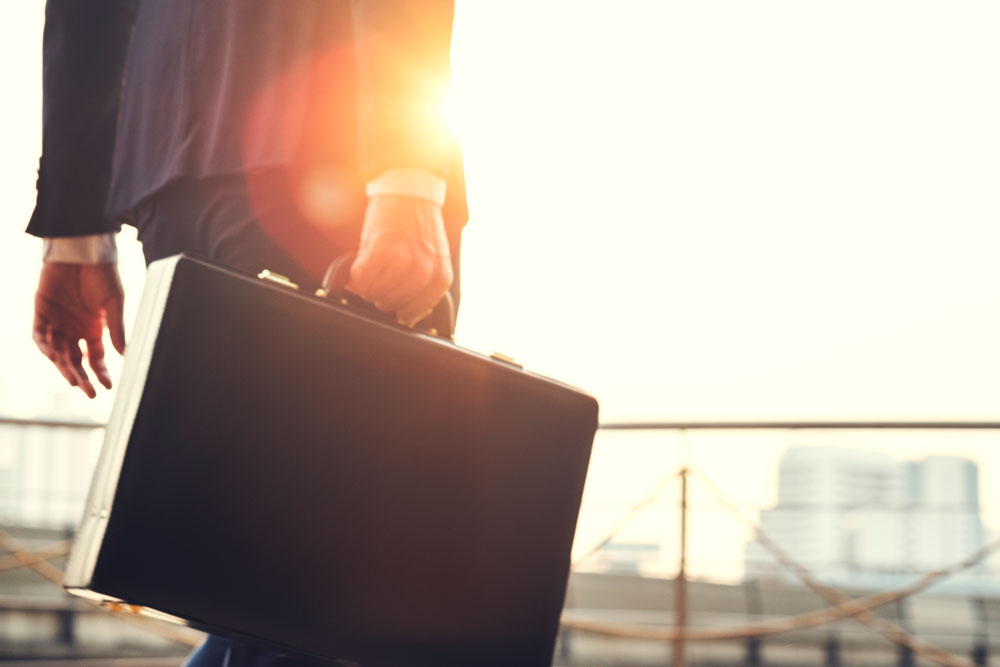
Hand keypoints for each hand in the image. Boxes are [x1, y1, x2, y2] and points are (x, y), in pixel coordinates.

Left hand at [33, 262, 125, 398]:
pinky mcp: (41, 312)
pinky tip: (54, 355)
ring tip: (73, 378)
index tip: (106, 386)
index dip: (100, 373)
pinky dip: (45, 346)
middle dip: (82, 377)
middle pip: (76, 360)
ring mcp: (57, 322)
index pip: (96, 358)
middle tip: (88, 392)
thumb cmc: (103, 274)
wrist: (82, 250)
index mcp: (94, 330)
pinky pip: (39, 335)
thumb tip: (123, 355)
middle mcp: (75, 330)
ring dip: (64, 366)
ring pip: (57, 352)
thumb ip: (116, 329)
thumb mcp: (114, 303)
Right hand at [347, 194, 452, 326]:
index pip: (413, 313)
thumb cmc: (419, 227)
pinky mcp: (380, 252)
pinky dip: (356, 277)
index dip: (397, 308)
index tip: (391, 298)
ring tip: (372, 270)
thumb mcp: (432, 260)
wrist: (411, 192)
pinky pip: (362, 281)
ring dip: (368, 287)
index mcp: (440, 278)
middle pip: (392, 306)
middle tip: (380, 279)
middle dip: (382, 296)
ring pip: (375, 296)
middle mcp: (424, 273)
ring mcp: (402, 264)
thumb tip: (406, 317)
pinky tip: (361, 266)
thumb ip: (424, 287)